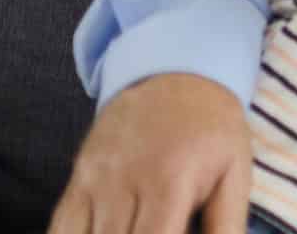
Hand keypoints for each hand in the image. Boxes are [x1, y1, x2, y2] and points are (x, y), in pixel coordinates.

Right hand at [49, 73, 251, 233]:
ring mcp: (94, 180)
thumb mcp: (235, 170)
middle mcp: (124, 181)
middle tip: (162, 230)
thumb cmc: (212, 130)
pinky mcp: (76, 180)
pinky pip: (61, 228)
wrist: (173, 78)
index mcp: (170, 180)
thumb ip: (227, 223)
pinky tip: (103, 232)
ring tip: (136, 229)